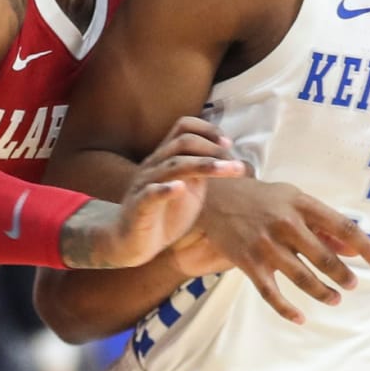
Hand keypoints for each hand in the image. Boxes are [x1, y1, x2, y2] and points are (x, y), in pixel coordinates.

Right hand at [60, 117, 245, 268]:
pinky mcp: (138, 206)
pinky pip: (150, 193)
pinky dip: (166, 189)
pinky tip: (180, 188)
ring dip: (202, 165)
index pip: (183, 127)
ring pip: (172, 165)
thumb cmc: (163, 215)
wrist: (132, 243)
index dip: (207, 130)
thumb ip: (203, 172)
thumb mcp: (189, 190)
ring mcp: (144, 184)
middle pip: (182, 143)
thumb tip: (229, 159)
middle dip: (212, 149)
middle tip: (237, 164)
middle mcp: (154, 165)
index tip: (228, 144)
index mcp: (166, 158)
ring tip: (225, 170)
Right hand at [192, 178, 369, 323]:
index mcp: (301, 204)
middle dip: (342, 275)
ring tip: (335, 299)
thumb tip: (353, 250)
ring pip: (302, 278)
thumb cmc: (262, 199)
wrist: (215, 199)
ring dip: (322, 292)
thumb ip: (323, 225)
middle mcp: (285, 224)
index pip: (342, 226)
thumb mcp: (294, 201)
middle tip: (352, 284)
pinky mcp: (249, 263)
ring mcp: (266, 245)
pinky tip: (301, 317)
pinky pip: (271, 293)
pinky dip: (287, 309)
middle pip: (323, 256)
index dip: (364, 245)